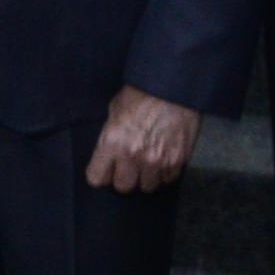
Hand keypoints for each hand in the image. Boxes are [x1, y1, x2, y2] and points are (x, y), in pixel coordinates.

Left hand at [87, 85, 201, 193]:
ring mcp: (157, 162)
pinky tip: (164, 158)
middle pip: (123, 187)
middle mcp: (133, 156)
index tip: (106, 170)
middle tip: (129, 166)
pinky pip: (167, 180)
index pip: (97, 178)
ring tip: (148, 162)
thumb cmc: (141, 94)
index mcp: (112, 143)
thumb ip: (110, 136)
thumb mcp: (115, 110)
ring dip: (146, 177)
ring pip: (147, 187)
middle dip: (125, 177)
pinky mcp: (177, 161)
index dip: (101, 174)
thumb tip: (108, 153)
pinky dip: (165, 173)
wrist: (175, 87)